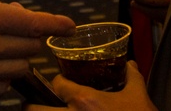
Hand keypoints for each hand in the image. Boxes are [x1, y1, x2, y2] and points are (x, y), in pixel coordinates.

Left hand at [25, 62, 157, 110]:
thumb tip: (130, 63)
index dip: (58, 83)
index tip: (62, 85)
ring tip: (45, 110)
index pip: (56, 84)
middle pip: (32, 109)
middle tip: (37, 102)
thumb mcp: (139, 96)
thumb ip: (132, 77)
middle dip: (31, 104)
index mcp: (84, 101)